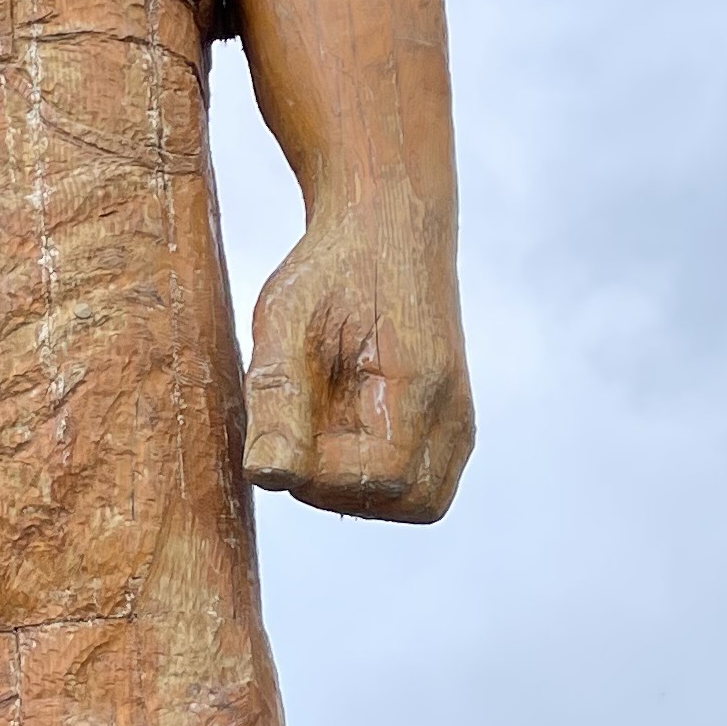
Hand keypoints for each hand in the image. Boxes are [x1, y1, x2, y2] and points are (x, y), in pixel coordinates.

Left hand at [243, 198, 472, 522]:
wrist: (388, 225)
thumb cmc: (332, 267)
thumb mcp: (286, 319)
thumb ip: (276, 399)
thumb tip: (266, 477)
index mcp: (424, 385)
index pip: (380, 479)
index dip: (319, 472)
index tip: (282, 424)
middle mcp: (457, 413)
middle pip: (403, 500)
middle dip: (337, 483)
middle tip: (297, 423)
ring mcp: (460, 424)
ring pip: (411, 500)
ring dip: (354, 480)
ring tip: (319, 417)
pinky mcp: (449, 429)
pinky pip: (414, 482)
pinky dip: (369, 470)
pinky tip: (338, 422)